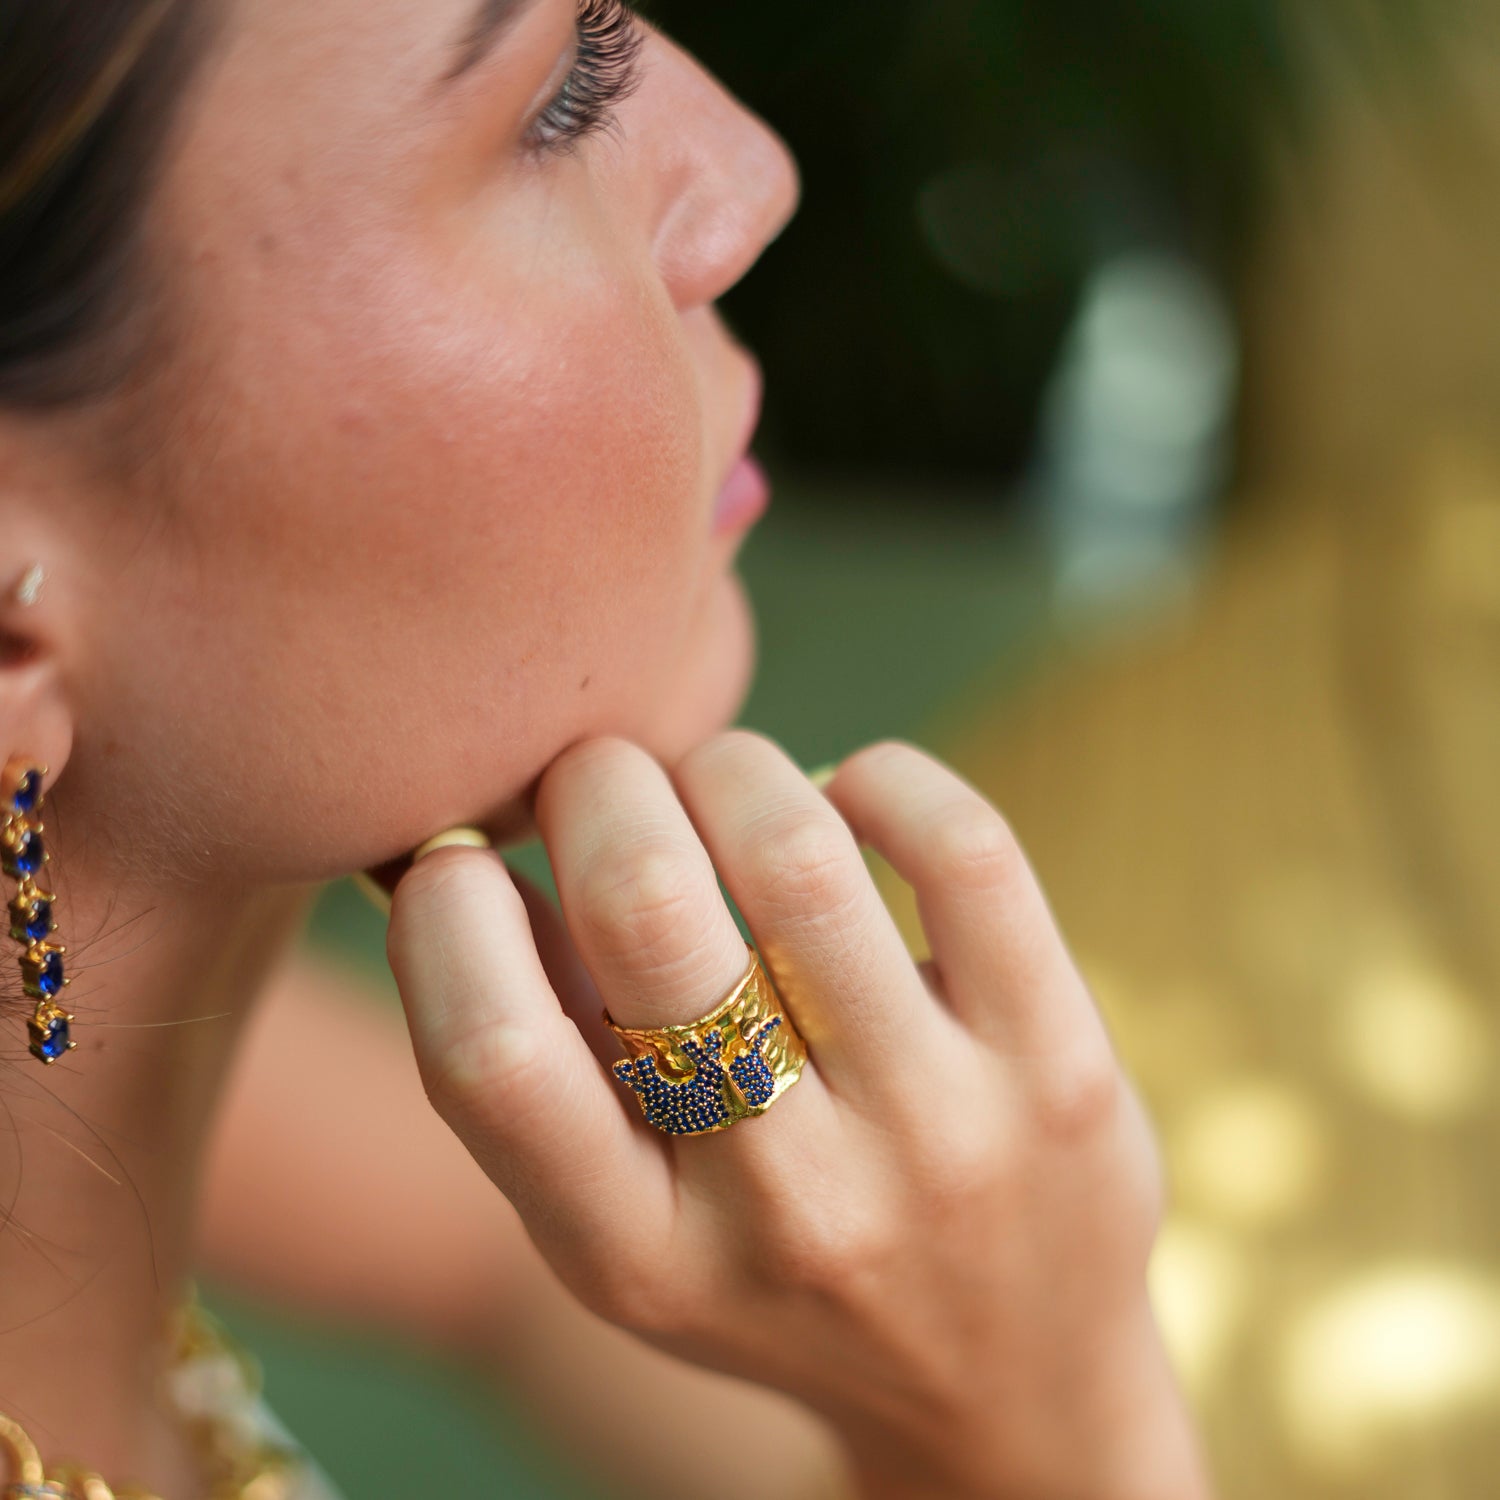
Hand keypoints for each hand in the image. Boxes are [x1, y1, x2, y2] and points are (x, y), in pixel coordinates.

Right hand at [386, 732, 1209, 1499]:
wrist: (1008, 1389)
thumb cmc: (778, 1275)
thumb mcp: (625, 1237)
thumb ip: (539, 1062)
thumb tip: (456, 846)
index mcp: (636, 1256)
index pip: (493, 1054)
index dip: (446, 911)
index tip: (461, 857)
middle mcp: (785, 1203)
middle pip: (647, 906)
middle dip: (597, 784)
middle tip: (603, 781)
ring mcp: (937, 1131)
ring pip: (799, 853)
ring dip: (729, 767)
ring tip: (721, 784)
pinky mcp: (1055, 1064)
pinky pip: (962, 849)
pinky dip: (881, 779)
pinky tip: (850, 800)